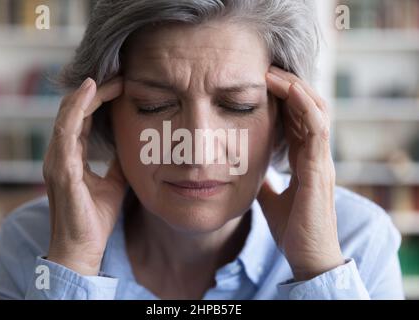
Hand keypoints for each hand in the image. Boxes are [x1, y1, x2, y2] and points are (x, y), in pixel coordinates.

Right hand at [43, 77, 126, 275]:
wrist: (83, 250)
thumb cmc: (95, 219)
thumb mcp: (114, 183)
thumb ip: (117, 162)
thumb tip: (131, 145)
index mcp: (71, 157)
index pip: (82, 119)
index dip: (98, 100)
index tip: (120, 85)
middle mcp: (60, 155)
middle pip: (74, 113)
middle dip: (94, 92)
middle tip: (118, 75)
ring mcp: (58, 162)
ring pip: (67, 117)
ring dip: (86, 94)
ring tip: (105, 77)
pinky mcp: (62, 171)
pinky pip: (66, 132)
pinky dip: (76, 109)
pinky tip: (90, 92)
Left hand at [258, 66, 343, 280]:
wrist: (307, 257)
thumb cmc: (293, 229)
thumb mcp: (271, 197)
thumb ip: (264, 180)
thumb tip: (247, 170)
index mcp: (304, 160)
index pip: (297, 120)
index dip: (283, 99)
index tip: (261, 83)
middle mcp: (315, 155)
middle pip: (307, 109)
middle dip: (288, 86)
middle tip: (266, 69)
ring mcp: (320, 160)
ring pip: (315, 112)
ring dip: (296, 89)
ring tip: (274, 72)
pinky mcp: (319, 170)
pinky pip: (317, 129)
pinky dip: (305, 107)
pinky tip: (289, 91)